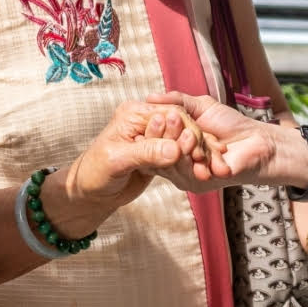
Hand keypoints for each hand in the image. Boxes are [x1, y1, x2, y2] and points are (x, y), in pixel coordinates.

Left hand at [66, 101, 213, 208]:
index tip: (199, 150)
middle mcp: (146, 120)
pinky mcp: (158, 152)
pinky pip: (181, 153)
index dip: (187, 132)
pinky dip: (195, 162)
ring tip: (219, 168)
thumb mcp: (118, 161)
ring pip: (184, 140)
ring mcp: (153, 135)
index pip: (170, 116)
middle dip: (199, 143)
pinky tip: (209, 170)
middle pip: (181, 125)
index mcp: (134, 113)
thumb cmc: (94, 173)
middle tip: (214, 161)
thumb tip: (176, 150)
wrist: (88, 193)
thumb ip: (147, 153)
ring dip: (201, 154)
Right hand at [147, 91, 304, 189]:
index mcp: (174, 145)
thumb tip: (149, 97)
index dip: (150, 127)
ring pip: (172, 162)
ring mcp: (186, 176)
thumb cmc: (232, 124)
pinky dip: (191, 159)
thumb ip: (177, 101)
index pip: (152, 139)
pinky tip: (196, 148)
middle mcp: (176, 163)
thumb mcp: (201, 106)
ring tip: (184, 129)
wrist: (259, 141)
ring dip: (178, 145)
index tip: (147, 113)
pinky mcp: (200, 183)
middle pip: (157, 152)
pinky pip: (187, 173)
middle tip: (166, 118)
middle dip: (162, 134)